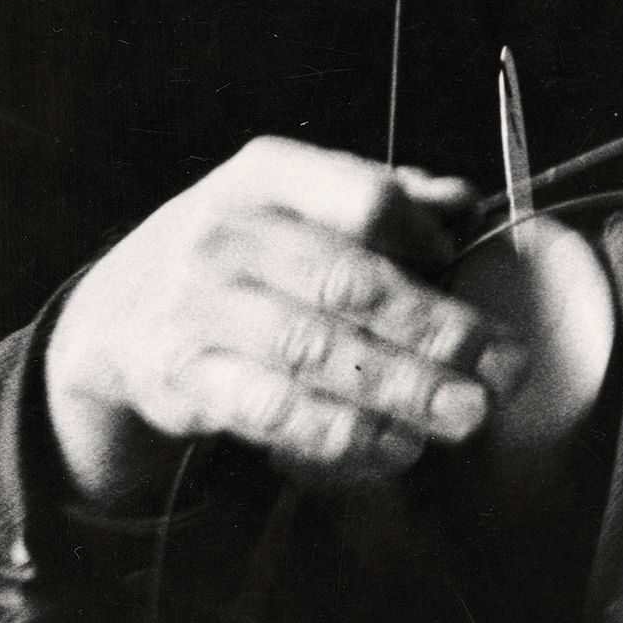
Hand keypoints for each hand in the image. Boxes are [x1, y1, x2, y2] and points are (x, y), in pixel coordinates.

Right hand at [42, 138, 509, 505]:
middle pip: (348, 284)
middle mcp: (226, 235)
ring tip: (466, 415)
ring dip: (401, 389)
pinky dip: (345, 434)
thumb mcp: (297, 203)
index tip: (464, 267)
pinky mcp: (186, 379)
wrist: (118, 312)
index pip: (361, 199)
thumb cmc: (244, 253)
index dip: (423, 236)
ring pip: (316, 353)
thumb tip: (466, 203)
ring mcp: (199, 309)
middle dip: (437, 331)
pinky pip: (277, 412)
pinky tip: (399, 446)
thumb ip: (380, 199)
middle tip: (504, 369)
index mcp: (266, 176)